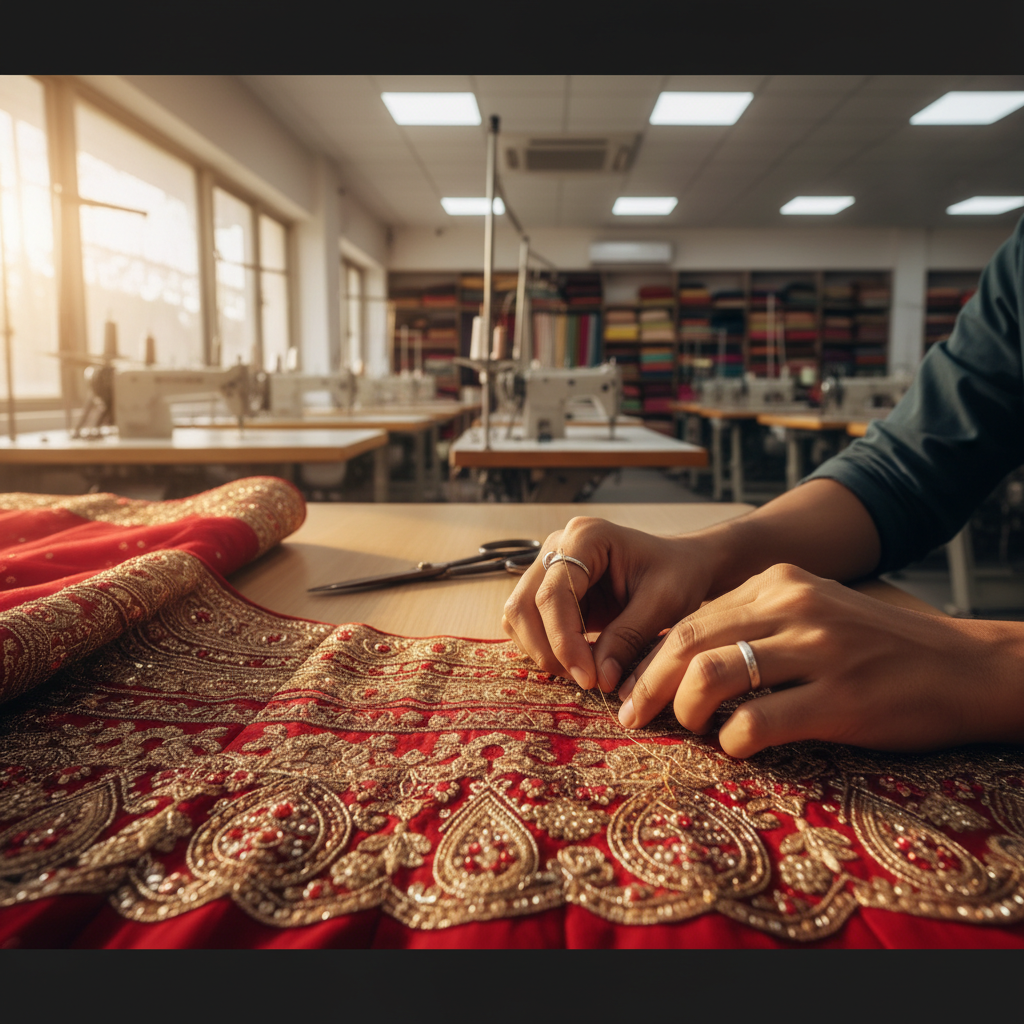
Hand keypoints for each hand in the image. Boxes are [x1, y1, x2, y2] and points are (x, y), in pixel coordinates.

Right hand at [502, 516, 721, 692]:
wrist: (681, 565)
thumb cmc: (677, 575)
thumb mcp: (664, 604)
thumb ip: (628, 638)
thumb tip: (598, 678)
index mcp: (586, 536)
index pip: (554, 594)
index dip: (564, 641)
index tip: (588, 678)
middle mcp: (557, 545)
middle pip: (523, 604)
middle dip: (548, 650)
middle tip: (584, 680)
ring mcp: (548, 566)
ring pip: (518, 616)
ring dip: (542, 651)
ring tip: (582, 671)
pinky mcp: (549, 588)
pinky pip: (527, 623)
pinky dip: (544, 647)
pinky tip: (576, 660)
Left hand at [617, 562, 1023, 756]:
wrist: (966, 666)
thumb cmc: (879, 645)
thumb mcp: (814, 610)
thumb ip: (754, 622)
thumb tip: (681, 657)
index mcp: (779, 582)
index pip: (690, 619)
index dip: (650, 657)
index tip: (630, 687)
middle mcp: (793, 605)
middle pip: (686, 643)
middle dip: (646, 684)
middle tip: (630, 716)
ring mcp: (818, 650)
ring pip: (710, 676)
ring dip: (683, 712)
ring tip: (688, 730)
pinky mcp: (841, 698)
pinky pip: (755, 722)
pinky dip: (731, 741)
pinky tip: (737, 747)